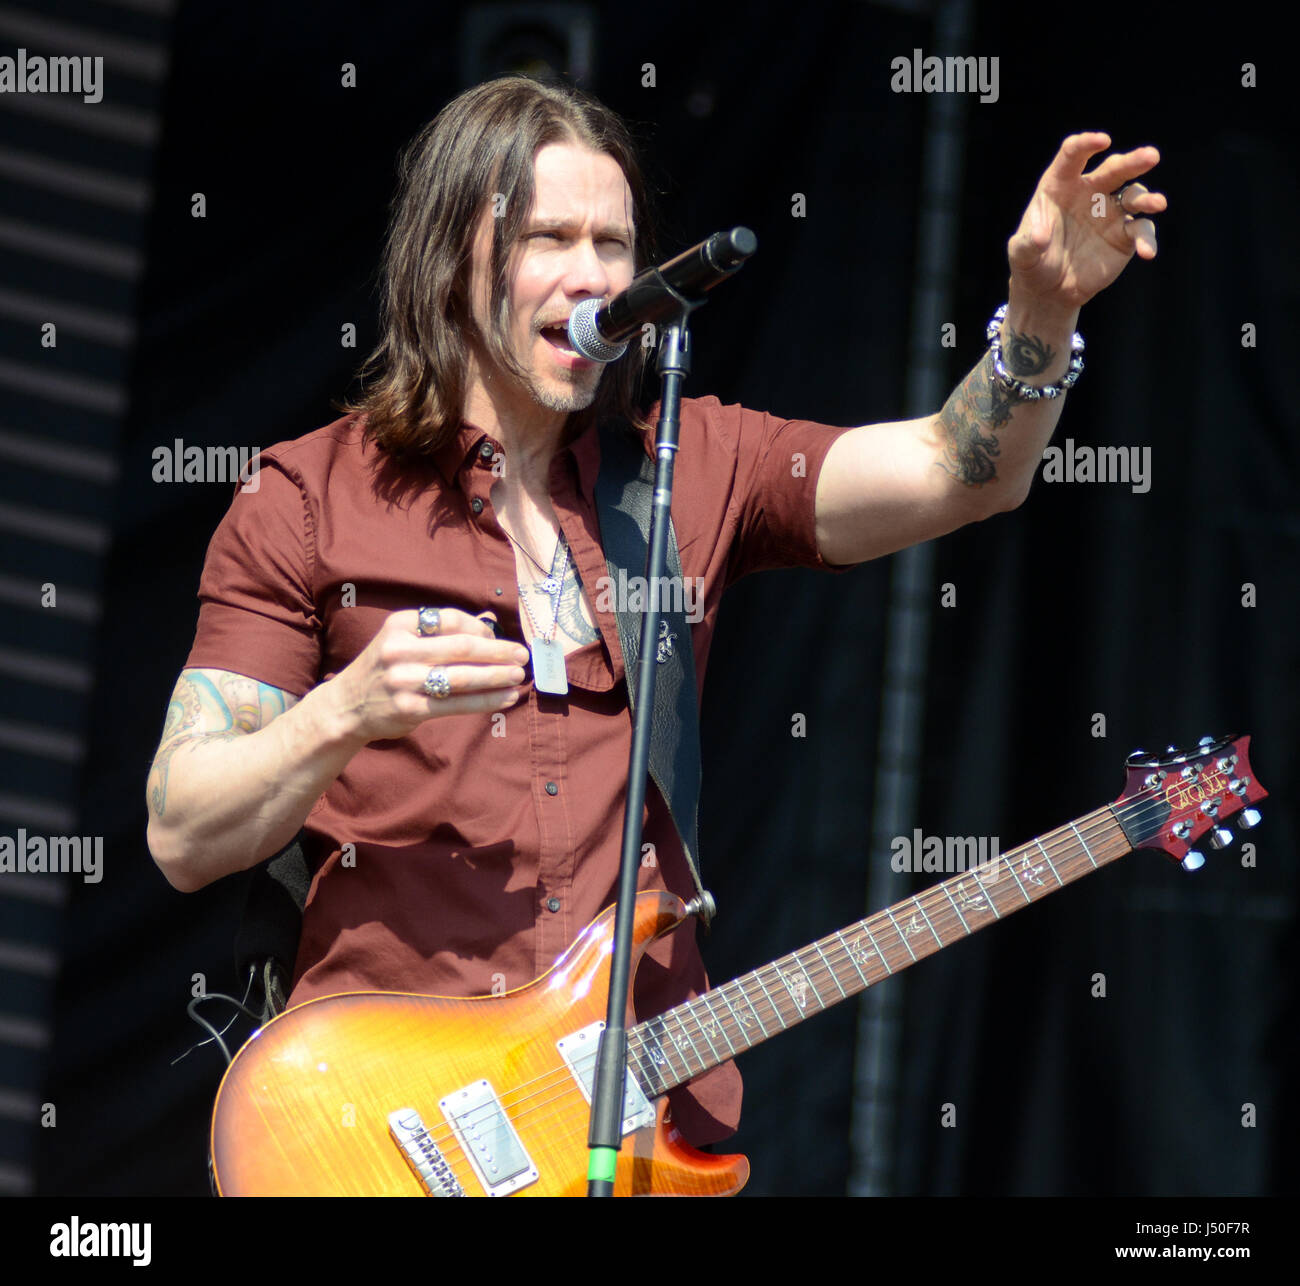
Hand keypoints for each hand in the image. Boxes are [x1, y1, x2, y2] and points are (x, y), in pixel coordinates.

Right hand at [331, 608, 528, 741]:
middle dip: (497, 652)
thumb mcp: (400, 640)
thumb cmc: (383, 668)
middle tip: (522, 655)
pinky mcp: (411, 709)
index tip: (497, 638)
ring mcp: (404, 681)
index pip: (449, 619)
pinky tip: (506, 697)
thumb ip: (438, 632)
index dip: (480, 629)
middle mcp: (400, 650)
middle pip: (461, 648)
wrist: (345, 706)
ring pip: (462, 677)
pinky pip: (458, 704)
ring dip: (496, 676)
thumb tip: (489, 622)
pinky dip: (486, 700)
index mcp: (399, 625)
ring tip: (518, 676)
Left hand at [1007, 132, 1166, 309]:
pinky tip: (1147, 252)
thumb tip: (1039, 236)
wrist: (1049, 290)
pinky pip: (1141, 230)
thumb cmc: (1032, 263)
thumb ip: (1026, 244)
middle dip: (1133, 161)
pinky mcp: (1124, 235)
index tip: (1102, 141)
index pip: (1073, 156)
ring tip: (1157, 204)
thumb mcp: (1021, 255)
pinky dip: (1147, 239)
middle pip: (1114, 169)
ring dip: (1147, 198)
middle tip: (1151, 156)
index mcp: (1061, 185)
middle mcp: (1090, 192)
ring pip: (1135, 195)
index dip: (1087, 144)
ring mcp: (1110, 212)